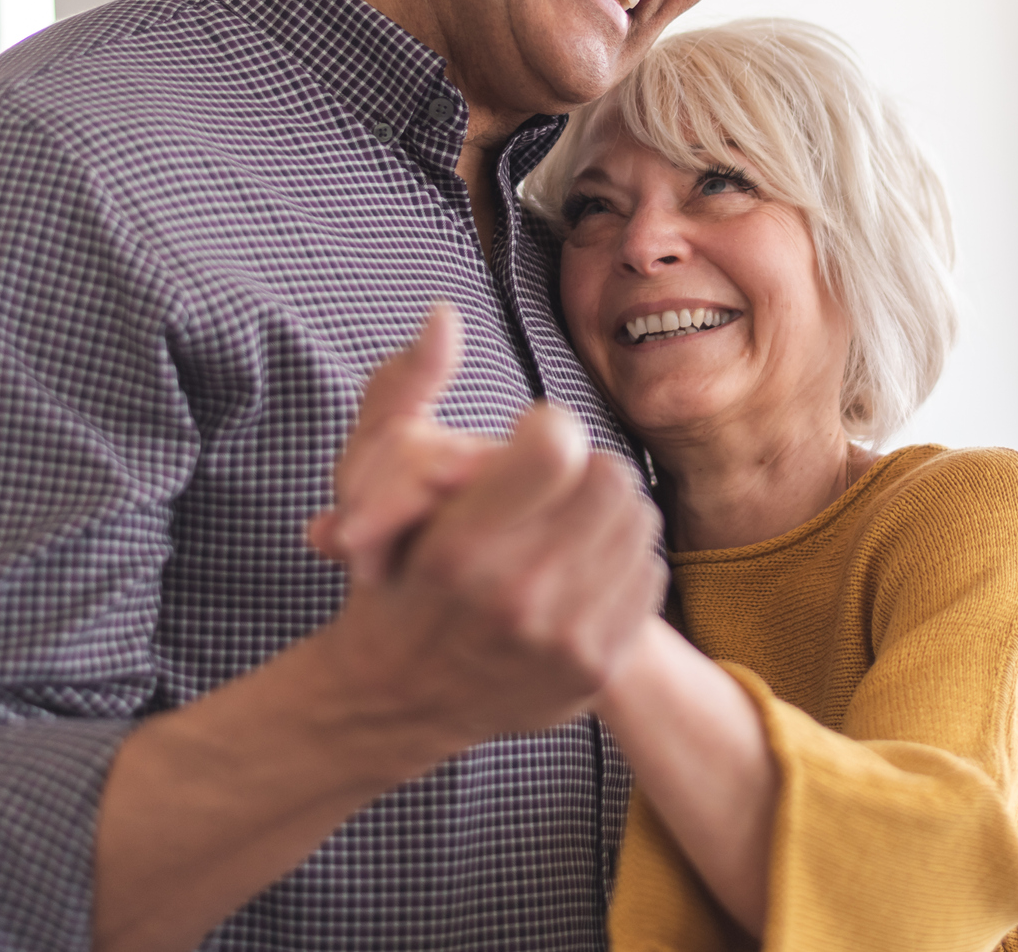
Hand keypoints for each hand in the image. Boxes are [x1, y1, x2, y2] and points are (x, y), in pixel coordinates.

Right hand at [317, 308, 666, 744]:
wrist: (397, 701)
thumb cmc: (388, 579)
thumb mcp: (368, 484)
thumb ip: (402, 389)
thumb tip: (444, 315)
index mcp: (460, 549)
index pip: (560, 448)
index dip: (547, 430)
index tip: (528, 441)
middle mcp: (517, 598)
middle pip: (610, 476)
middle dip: (581, 466)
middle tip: (554, 479)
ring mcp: (563, 639)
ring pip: (638, 520)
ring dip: (607, 509)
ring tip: (566, 519)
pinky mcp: (596, 666)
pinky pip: (649, 573)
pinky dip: (622, 559)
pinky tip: (581, 564)